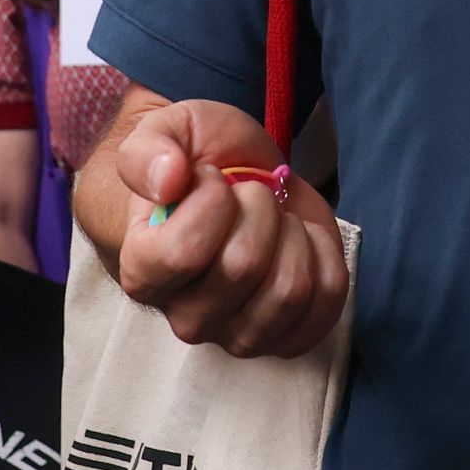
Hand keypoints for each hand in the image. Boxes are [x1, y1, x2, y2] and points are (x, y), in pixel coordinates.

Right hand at [108, 99, 350, 358]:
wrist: (236, 180)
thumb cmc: (195, 162)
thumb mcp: (164, 132)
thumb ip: (147, 151)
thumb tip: (168, 180)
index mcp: (142, 272)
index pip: (183, 253)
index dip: (212, 201)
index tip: (210, 177)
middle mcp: (185, 316)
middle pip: (243, 267)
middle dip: (259, 208)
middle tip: (249, 194)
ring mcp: (238, 335)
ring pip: (290, 291)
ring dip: (293, 234)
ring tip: (274, 219)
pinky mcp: (287, 338)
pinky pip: (327, 302)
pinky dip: (325, 256)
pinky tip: (300, 240)